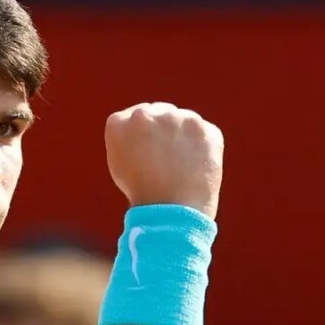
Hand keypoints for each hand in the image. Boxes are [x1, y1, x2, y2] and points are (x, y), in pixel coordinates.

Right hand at [104, 102, 223, 218]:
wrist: (170, 212)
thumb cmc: (142, 192)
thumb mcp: (121, 161)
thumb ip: (130, 135)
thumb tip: (148, 122)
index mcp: (119, 122)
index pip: (135, 116)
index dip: (144, 135)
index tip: (148, 152)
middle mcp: (145, 114)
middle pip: (160, 113)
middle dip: (164, 131)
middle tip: (167, 161)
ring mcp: (178, 119)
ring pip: (183, 121)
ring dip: (183, 137)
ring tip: (180, 167)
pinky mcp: (205, 129)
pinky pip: (205, 133)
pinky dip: (203, 148)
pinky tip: (195, 167)